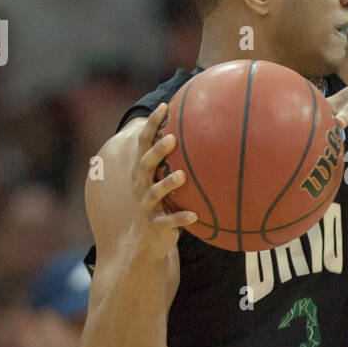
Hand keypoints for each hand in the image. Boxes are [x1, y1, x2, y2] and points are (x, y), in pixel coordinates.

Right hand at [129, 103, 197, 259]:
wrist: (147, 239)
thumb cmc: (162, 202)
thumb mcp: (165, 180)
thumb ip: (179, 160)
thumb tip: (206, 132)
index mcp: (144, 171)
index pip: (144, 143)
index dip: (152, 125)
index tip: (164, 106)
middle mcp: (141, 186)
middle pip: (145, 165)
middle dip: (156, 151)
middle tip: (171, 139)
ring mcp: (147, 206)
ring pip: (154, 193)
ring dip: (167, 183)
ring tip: (182, 176)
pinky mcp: (156, 225)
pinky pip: (168, 222)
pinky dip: (180, 218)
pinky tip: (195, 216)